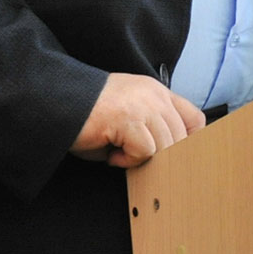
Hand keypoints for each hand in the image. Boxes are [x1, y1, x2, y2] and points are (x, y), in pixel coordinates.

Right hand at [71, 72, 206, 167]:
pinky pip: (145, 151)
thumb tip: (168, 161)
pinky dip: (128, 160)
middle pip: (182, 138)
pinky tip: (111, 154)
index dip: (190, 142)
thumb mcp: (129, 118)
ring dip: (142, 159)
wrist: (58, 101)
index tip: (174, 158)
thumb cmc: (88, 116)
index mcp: (156, 92)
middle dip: (162, 158)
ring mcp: (143, 105)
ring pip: (165, 146)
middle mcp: (154, 95)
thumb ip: (151, 131)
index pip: (194, 118)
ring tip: (117, 153)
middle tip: (135, 160)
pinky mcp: (129, 119)